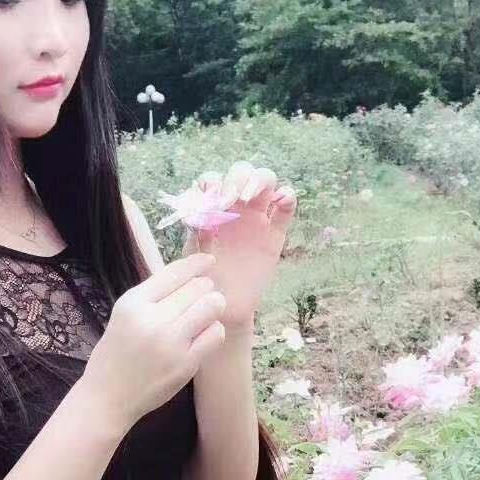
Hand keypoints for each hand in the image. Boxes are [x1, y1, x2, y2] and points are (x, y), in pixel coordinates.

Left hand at [171, 163, 296, 328]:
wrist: (221, 308)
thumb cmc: (201, 281)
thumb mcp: (192, 257)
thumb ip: (196, 234)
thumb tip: (198, 212)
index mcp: (211, 209)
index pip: (214, 180)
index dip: (212, 182)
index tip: (208, 198)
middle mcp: (235, 208)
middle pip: (242, 172)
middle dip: (236, 178)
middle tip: (229, 199)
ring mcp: (257, 218)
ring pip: (266, 181)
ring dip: (259, 180)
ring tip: (247, 198)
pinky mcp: (275, 233)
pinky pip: (286, 208)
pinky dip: (288, 196)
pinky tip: (281, 200)